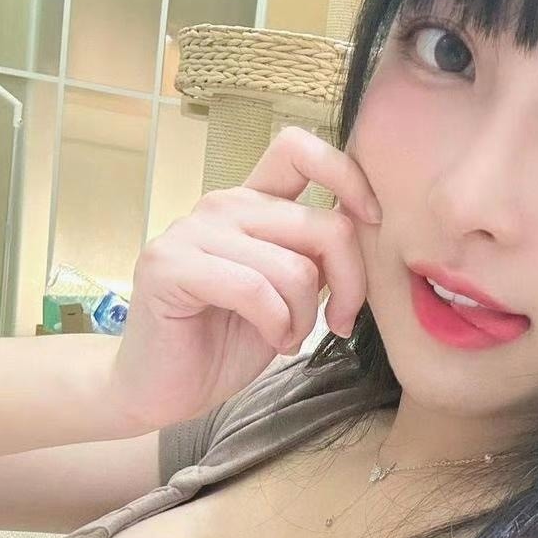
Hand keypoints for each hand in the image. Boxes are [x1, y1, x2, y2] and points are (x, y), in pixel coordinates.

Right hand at [106, 126, 380, 431]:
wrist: (164, 388)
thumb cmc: (226, 343)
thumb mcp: (291, 295)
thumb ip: (317, 257)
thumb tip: (364, 230)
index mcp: (252, 204)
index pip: (299, 149)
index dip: (348, 178)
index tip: (373, 223)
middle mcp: (223, 207)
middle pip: (322, 225)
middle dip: (351, 284)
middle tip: (338, 323)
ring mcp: (192, 232)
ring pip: (295, 267)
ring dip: (305, 317)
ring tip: (287, 337)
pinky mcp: (170, 266)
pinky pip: (255, 289)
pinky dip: (277, 325)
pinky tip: (271, 340)